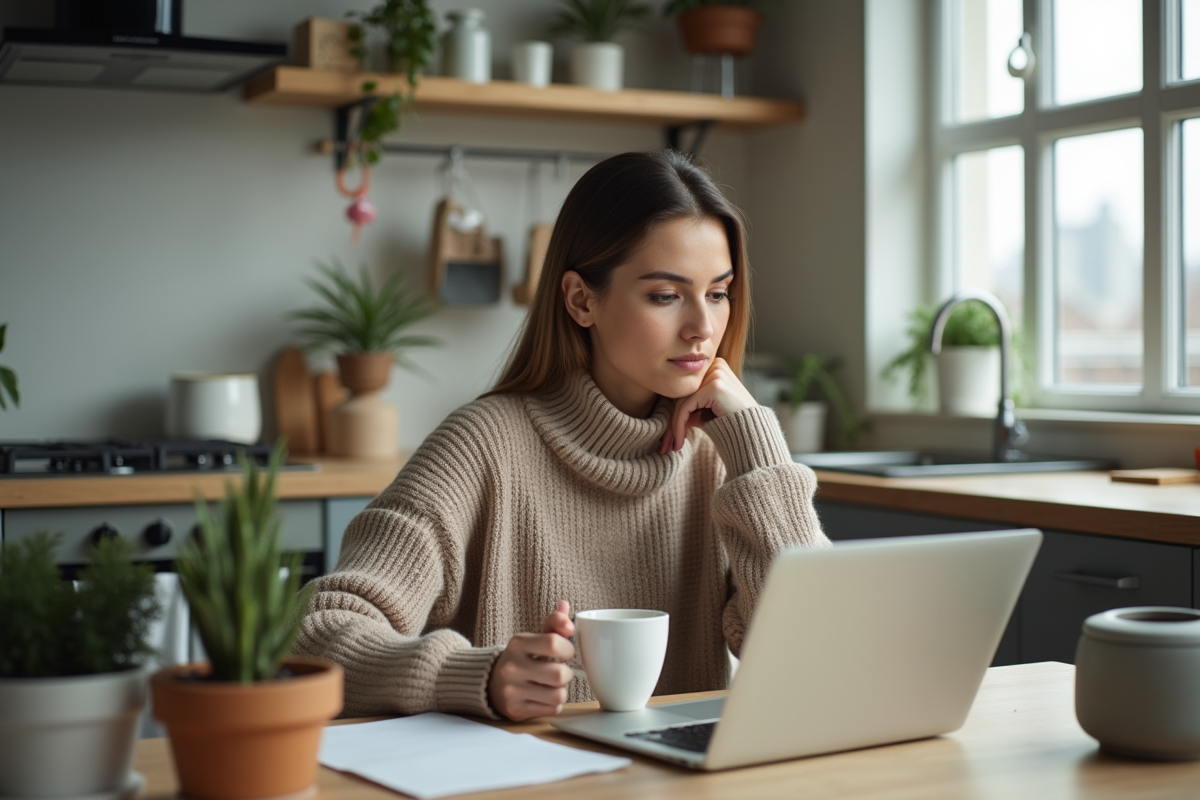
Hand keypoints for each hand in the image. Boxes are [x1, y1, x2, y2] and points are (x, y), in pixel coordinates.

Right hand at [488, 600, 575, 720]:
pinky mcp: (516, 709)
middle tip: (559, 670)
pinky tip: (544, 696)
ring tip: (551, 685)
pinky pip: (552, 709)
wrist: (490, 682)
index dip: (568, 648)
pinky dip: (554, 703)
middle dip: (566, 673)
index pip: (554, 643)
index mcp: (518, 643)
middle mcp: (512, 667)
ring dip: (561, 690)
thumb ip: (553, 624)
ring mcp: (512, 690)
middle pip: (560, 674)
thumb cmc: (520, 658)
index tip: (566, 652)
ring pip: (558, 695)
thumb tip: (565, 607)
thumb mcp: (533, 638)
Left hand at [661, 358, 756, 453]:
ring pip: (681, 401)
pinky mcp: (715, 386)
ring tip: (671, 446)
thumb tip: (665, 413)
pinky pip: (686, 406)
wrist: (753, 436)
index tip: (668, 436)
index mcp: (714, 367)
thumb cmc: (730, 425)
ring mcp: (716, 374)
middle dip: (672, 421)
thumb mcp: (705, 412)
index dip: (674, 412)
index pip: (686, 389)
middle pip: (682, 393)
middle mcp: (715, 366)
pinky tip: (679, 441)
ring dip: (673, 426)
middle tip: (665, 444)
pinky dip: (679, 425)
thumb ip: (688, 406)